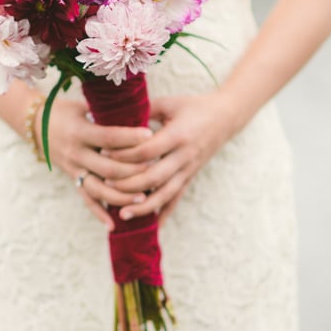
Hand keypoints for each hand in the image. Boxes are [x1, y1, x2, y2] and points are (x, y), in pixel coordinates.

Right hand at [41, 96, 154, 229]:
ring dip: (121, 197)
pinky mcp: (72, 179)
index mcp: (80, 132)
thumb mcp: (84, 106)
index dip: (129, 137)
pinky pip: (86, 200)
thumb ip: (107, 113)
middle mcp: (76, 153)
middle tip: (155, 168)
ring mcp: (74, 169)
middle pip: (107, 168)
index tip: (150, 135)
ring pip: (98, 189)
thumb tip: (139, 109)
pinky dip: (99, 214)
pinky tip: (113, 225)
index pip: (108, 137)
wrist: (35, 124)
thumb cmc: (66, 111)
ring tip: (143, 199)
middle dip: (132, 171)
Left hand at [103, 91, 236, 223]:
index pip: (146, 151)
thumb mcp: (169, 103)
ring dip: (143, 207)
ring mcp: (188, 169)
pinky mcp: (191, 177)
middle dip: (127, 184)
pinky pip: (176, 199)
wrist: (226, 117)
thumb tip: (115, 114)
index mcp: (177, 135)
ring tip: (122, 214)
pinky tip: (152, 226)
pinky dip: (164, 214)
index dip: (124, 155)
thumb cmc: (193, 107)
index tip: (104, 154)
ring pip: (165, 194)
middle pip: (153, 177)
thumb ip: (144, 110)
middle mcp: (184, 156)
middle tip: (106, 184)